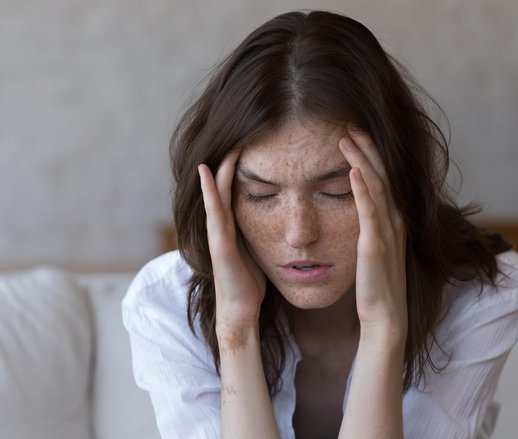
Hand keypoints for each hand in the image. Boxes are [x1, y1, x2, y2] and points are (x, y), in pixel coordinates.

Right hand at [198, 150, 265, 331]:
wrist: (240, 312)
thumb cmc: (250, 283)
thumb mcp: (259, 248)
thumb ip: (262, 231)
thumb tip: (280, 216)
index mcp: (234, 224)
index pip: (237, 186)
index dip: (242, 164)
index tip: (255, 141)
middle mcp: (223, 224)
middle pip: (224, 184)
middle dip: (231, 159)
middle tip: (242, 132)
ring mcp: (218, 232)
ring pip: (216, 192)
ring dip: (220, 166)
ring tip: (227, 142)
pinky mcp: (219, 243)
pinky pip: (214, 211)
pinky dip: (209, 190)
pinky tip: (206, 170)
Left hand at [338, 127, 407, 336]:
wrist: (385, 317)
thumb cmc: (376, 285)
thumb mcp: (375, 249)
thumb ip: (371, 228)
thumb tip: (359, 210)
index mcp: (393, 220)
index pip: (384, 177)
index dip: (372, 153)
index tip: (355, 133)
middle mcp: (394, 220)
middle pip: (383, 174)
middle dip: (367, 146)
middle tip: (350, 122)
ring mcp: (387, 231)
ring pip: (377, 186)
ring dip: (362, 159)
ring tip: (347, 136)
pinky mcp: (375, 245)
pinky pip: (369, 211)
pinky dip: (362, 189)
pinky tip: (353, 170)